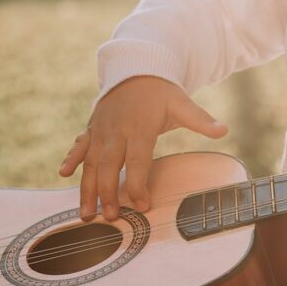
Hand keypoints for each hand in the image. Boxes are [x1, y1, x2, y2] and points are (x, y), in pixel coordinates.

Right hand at [57, 75, 228, 221]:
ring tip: (85, 212)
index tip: (143, 205)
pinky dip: (71, 158)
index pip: (137, 160)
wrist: (135, 68)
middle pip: (109, 165)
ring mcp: (101, 130)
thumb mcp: (182, 103)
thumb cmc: (161, 91)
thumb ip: (200, 119)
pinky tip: (63, 174)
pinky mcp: (92, 128)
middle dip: (107, 192)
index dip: (138, 184)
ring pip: (90, 162)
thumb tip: (224, 130)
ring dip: (86, 187)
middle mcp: (116, 130)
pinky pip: (79, 145)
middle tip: (110, 217)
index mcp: (139, 128)